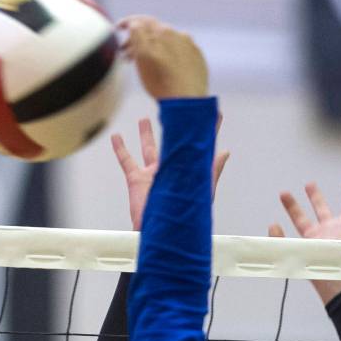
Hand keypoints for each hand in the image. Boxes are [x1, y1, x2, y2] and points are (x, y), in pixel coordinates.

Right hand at [112, 115, 228, 230]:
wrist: (161, 231)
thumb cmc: (184, 216)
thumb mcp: (202, 192)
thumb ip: (211, 171)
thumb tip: (224, 151)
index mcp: (186, 171)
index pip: (197, 146)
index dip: (205, 130)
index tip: (211, 111)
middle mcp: (170, 169)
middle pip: (171, 142)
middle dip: (173, 127)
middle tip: (174, 109)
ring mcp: (152, 173)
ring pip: (148, 148)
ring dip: (146, 133)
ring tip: (144, 119)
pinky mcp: (136, 179)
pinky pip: (126, 160)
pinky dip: (120, 148)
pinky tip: (116, 136)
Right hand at [119, 16, 207, 99]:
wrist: (186, 100)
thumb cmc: (161, 81)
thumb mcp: (142, 56)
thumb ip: (137, 35)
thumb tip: (134, 23)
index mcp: (161, 32)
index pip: (141, 21)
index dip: (128, 23)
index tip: (118, 29)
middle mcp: (177, 34)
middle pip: (153, 32)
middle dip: (138, 41)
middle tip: (126, 55)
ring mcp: (189, 46)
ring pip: (167, 42)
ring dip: (153, 48)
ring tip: (145, 63)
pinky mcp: (197, 58)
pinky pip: (180, 51)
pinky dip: (169, 55)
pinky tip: (165, 67)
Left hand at [268, 171, 340, 303]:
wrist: (333, 274)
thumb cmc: (314, 268)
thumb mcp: (291, 251)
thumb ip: (279, 238)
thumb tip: (271, 224)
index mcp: (313, 237)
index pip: (300, 218)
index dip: (292, 207)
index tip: (284, 194)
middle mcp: (329, 231)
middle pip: (322, 209)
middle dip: (315, 196)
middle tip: (309, 184)